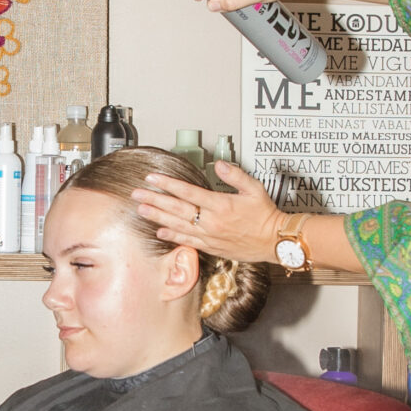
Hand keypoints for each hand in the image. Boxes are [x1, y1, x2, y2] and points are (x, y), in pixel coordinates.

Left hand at [133, 159, 286, 261]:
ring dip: (157, 217)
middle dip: (154, 200)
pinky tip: (159, 231)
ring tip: (141, 210)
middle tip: (136, 194)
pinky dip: (172, 236)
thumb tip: (220, 164)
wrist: (274, 242)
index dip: (167, 184)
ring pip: (177, 225)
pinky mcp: (211, 247)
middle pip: (176, 209)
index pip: (187, 192)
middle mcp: (211, 221)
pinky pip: (187, 241)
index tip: (152, 178)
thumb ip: (235, 175)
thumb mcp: (254, 189)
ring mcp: (209, 236)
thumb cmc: (265, 216)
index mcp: (220, 205)